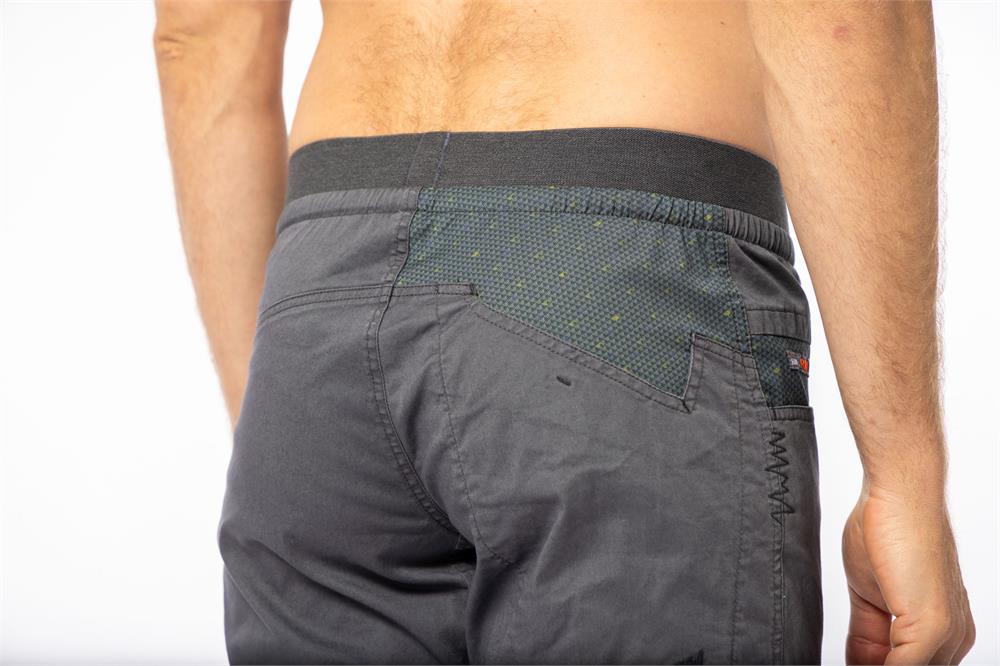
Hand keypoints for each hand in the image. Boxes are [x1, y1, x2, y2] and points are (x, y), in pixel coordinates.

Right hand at [842, 483, 974, 663]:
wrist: (900, 495)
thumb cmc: (888, 530)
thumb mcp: (870, 595)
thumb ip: (869, 635)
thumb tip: (856, 663)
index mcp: (944, 631)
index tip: (852, 663)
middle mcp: (953, 637)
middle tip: (848, 662)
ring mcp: (945, 634)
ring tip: (848, 661)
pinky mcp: (932, 626)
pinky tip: (853, 663)